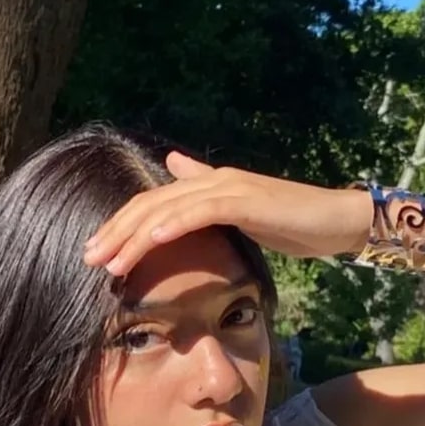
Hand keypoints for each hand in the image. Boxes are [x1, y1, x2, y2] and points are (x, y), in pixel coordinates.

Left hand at [81, 151, 369, 276]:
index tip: (97, 253)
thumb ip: (207, 193)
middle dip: (116, 232)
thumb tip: (175, 165)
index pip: (152, 203)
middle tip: (88, 259)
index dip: (120, 226)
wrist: (336, 219)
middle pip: (151, 204)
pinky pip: (202, 211)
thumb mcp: (241, 211)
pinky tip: (152, 241)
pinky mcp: (246, 200)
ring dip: (135, 235)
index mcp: (207, 185)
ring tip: (110, 260)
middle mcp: (212, 180)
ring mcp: (229, 187)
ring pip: (168, 208)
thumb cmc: (291, 221)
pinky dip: (174, 224)